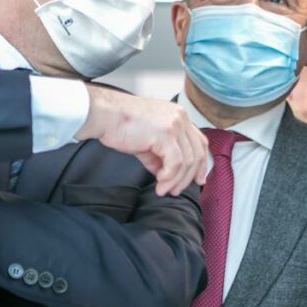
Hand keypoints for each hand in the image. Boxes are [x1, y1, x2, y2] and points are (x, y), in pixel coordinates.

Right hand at [77, 87, 207, 196]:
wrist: (104, 115)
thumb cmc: (120, 125)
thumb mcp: (146, 142)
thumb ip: (158, 156)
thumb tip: (165, 174)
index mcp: (177, 115)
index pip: (199, 141)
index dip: (202, 163)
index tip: (198, 179)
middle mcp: (180, 117)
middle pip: (198, 152)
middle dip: (190, 176)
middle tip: (176, 191)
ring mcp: (174, 124)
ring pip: (188, 160)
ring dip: (177, 180)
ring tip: (164, 190)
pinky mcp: (166, 133)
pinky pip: (176, 162)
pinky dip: (169, 176)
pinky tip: (160, 182)